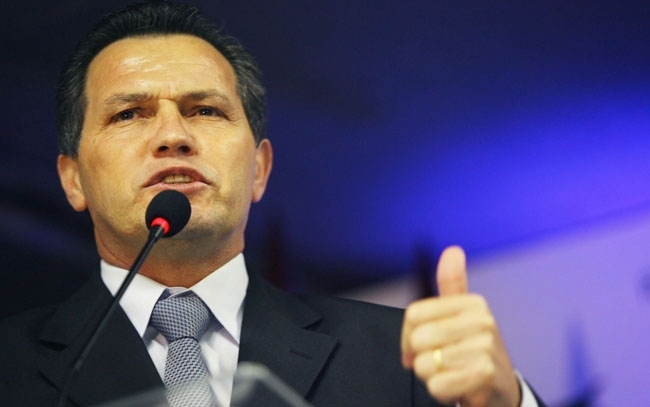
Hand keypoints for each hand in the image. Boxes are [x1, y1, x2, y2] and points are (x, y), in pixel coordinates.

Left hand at [401, 246, 519, 405]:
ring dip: (432, 376)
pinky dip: (441, 392)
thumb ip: (452, 283)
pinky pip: (437, 385)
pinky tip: (458, 387)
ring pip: (424, 364)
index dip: (408, 336)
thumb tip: (452, 250)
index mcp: (473, 303)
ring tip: (453, 373)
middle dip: (421, 358)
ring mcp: (485, 348)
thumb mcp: (463, 315)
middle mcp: (482, 321)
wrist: (501, 390)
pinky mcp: (483, 375)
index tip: (419, 346)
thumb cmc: (474, 351)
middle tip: (441, 362)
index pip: (414, 314)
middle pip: (418, 338)